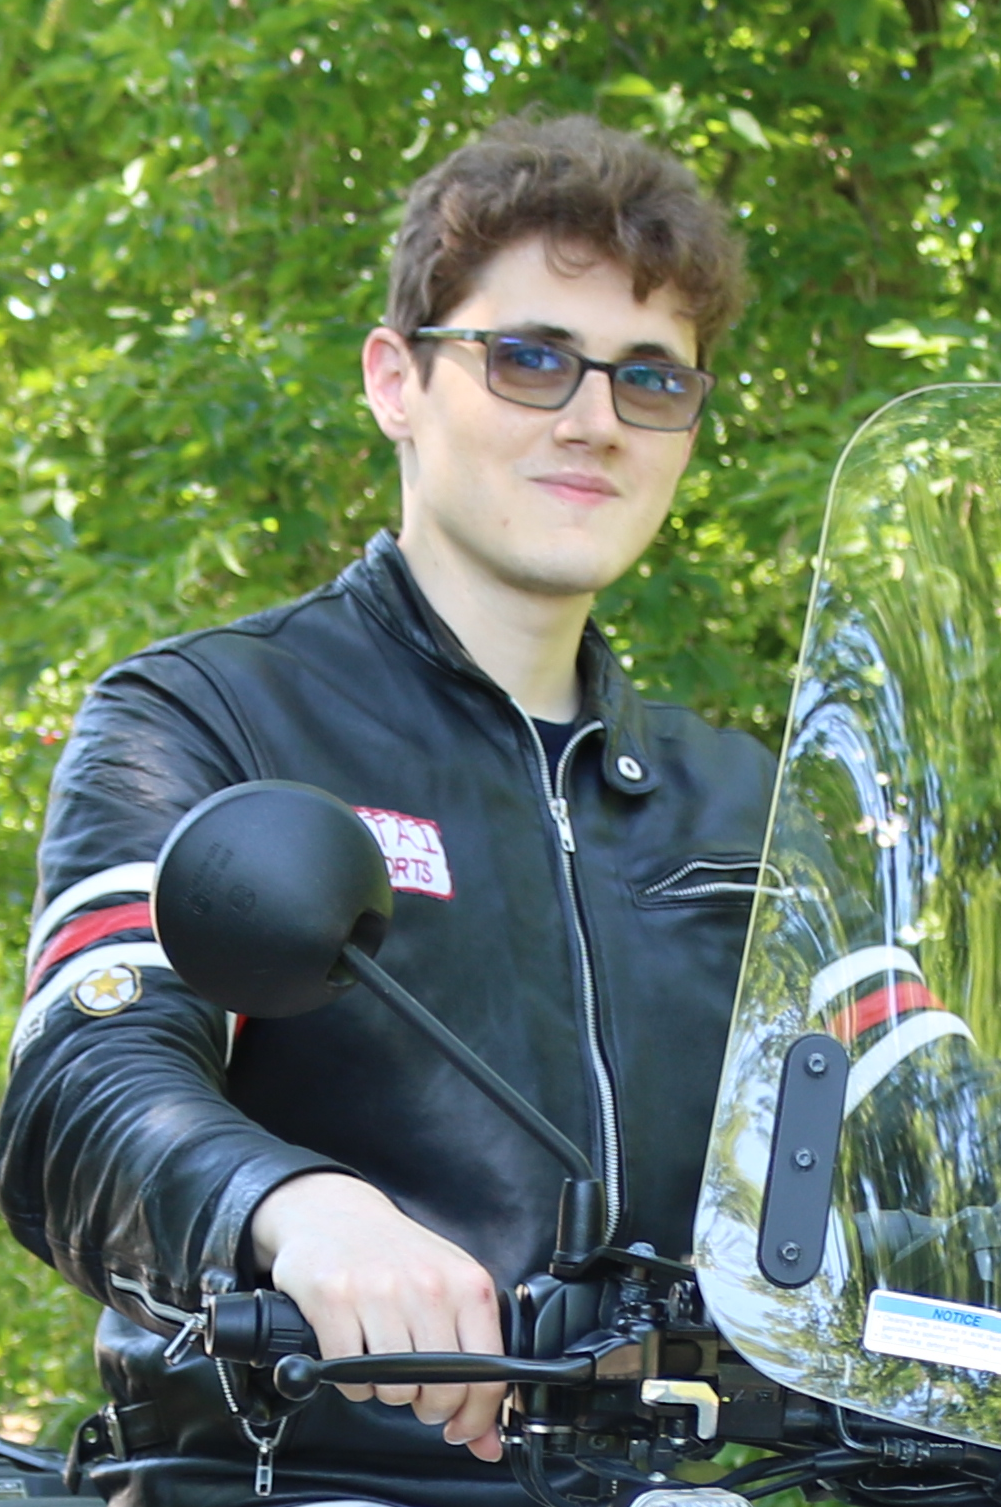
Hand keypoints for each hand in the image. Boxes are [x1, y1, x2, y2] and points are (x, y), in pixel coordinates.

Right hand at [250, 1172, 504, 1460]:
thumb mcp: (449, 1293)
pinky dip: (351, 1382)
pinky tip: (353, 1354)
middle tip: (415, 1389)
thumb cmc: (398, 1256)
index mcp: (466, 1283)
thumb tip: (488, 1443)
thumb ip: (476, 1363)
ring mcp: (378, 1290)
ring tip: (382, 1360)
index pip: (487, 1374)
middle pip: (441, 1391)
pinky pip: (349, 1377)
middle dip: (428, 1407)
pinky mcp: (333, 1298)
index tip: (461, 1428)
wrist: (336, 1212)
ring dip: (387, 1391)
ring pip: (395, 1389)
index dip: (476, 1418)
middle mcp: (427, 1285)